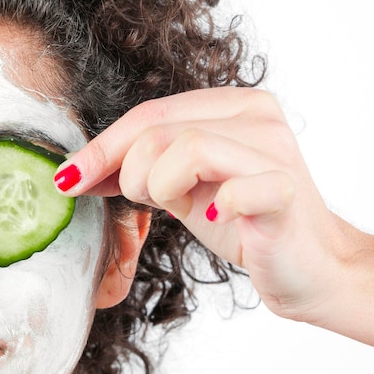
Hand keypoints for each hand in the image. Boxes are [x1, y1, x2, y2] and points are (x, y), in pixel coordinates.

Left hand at [55, 87, 360, 329]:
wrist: (306, 266)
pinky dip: (215, 207)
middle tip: (140, 202)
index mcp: (229, 108)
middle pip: (159, 128)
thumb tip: (76, 173)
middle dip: (128, 173)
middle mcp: (255, 117)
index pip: (148, 113)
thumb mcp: (181, 190)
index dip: (101, 147)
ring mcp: (274, 152)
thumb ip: (139, 172)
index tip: (67, 179)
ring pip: (189, 148)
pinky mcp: (286, 193)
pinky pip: (240, 189)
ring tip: (181, 209)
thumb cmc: (242, 225)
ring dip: (163, 188)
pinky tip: (213, 219)